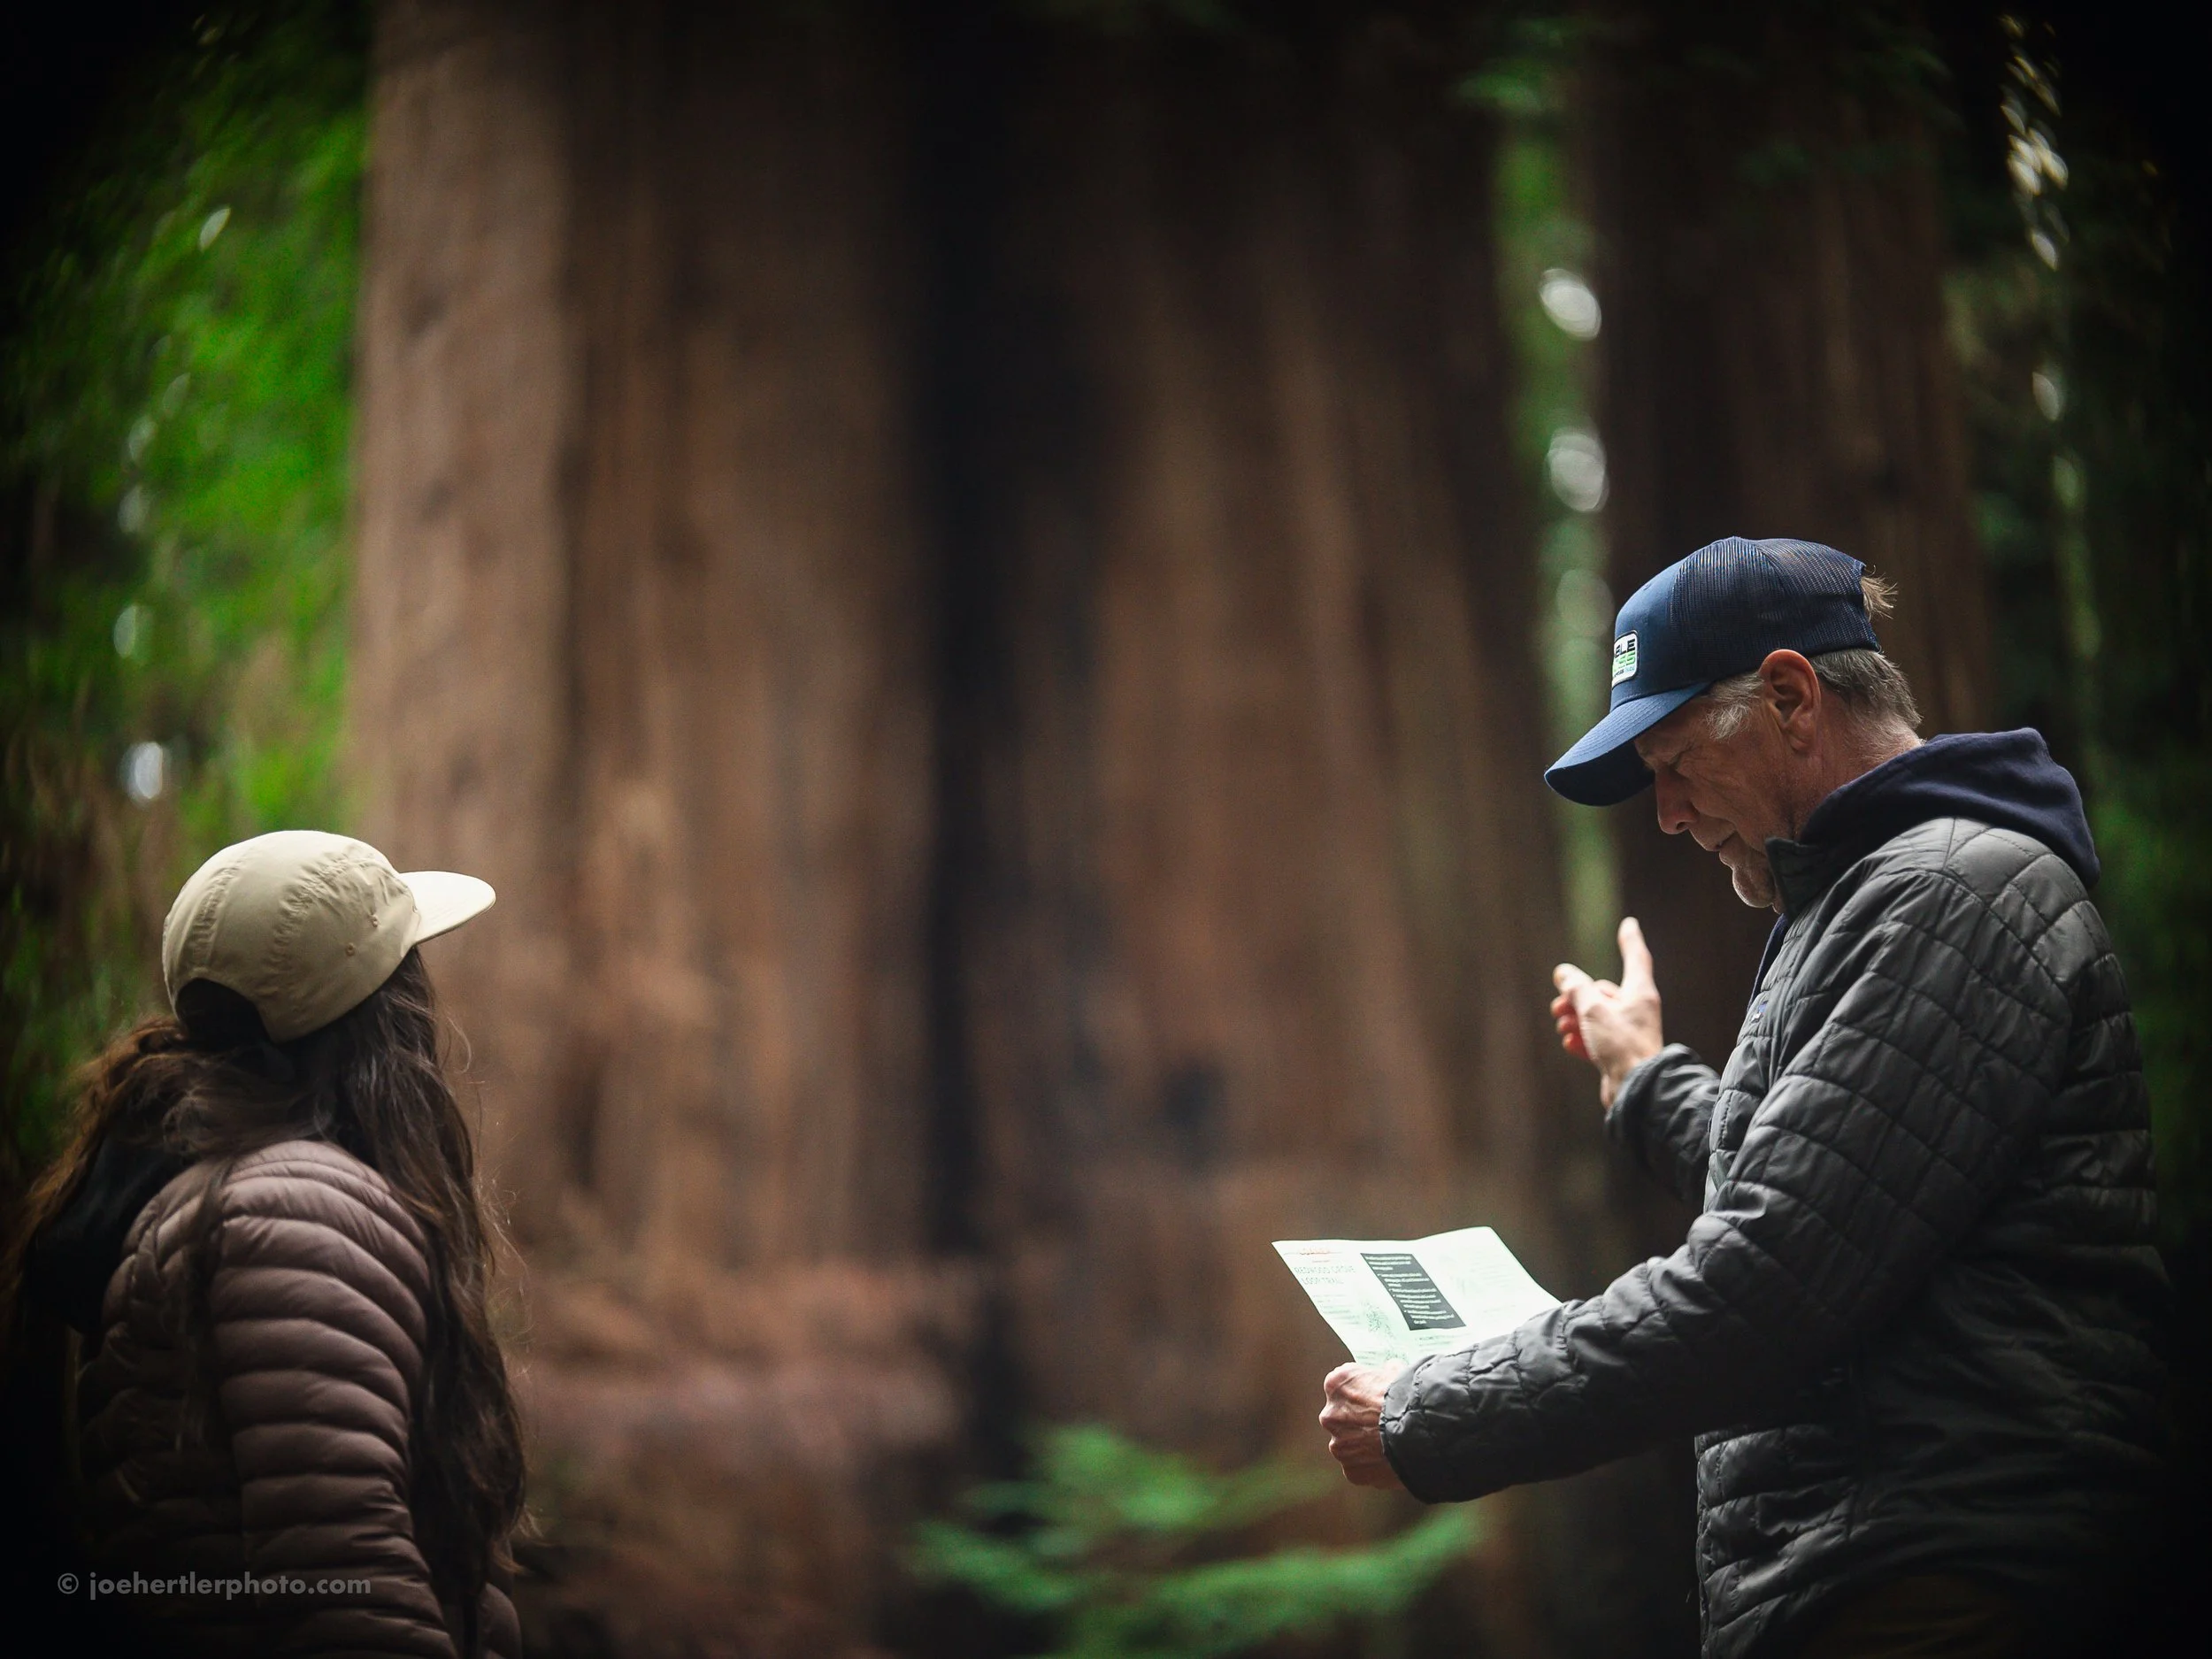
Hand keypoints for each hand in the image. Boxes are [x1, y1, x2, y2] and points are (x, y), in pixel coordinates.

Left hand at [1320, 1361, 1405, 1488]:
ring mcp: (1339, 1446)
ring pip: (1350, 1445)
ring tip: (1390, 1444)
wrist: (1420, 1434)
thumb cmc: (1409, 1399)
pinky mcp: (1352, 1471)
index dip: (1364, 1390)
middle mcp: (1331, 1415)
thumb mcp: (1398, 1372)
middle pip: (1342, 1416)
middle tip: (1383, 1423)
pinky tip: (1390, 1460)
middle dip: (1360, 1420)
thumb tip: (1391, 1372)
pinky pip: (1360, 1467)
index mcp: (1337, 1385)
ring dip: (1365, 1444)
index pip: (1344, 1384)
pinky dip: (1372, 1465)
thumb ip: (1385, 1373)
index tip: (1376, 1395)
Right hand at [1551, 916, 1664, 1108]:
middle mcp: (1637, 1010)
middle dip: (1577, 996)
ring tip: (1562, 1026)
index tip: (1629, 924)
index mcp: (1640, 994)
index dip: (1630, 940)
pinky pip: (1597, 1039)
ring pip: (1597, 1016)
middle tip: (1559, 1006)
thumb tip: (1563, 973)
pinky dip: (1582, 1039)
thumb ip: (1576, 988)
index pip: (1636, 958)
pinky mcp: (1619, 1054)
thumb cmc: (1621, 1046)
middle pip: (1604, 992)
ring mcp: (1628, 1033)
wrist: (1634, 1090)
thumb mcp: (1592, 1010)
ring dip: (1576, 1019)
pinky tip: (1570, 1045)